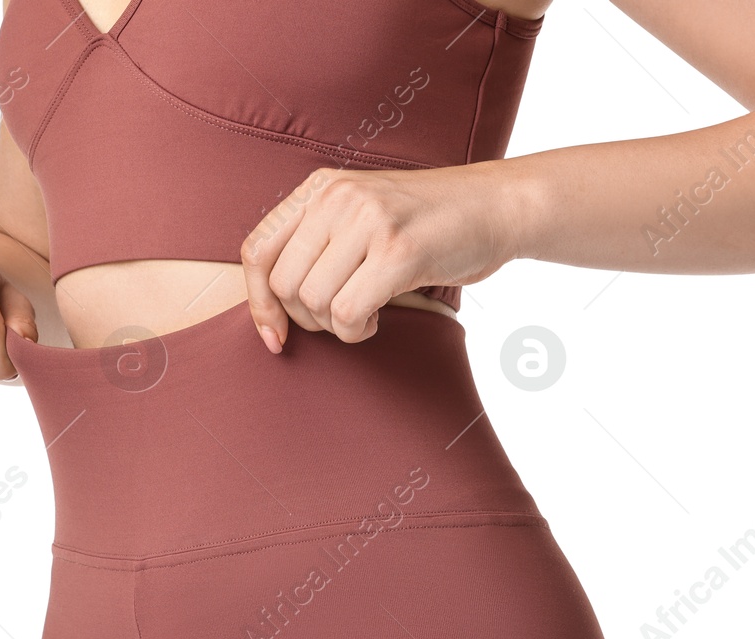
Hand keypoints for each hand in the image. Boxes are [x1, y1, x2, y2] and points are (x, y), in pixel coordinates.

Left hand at [240, 164, 520, 350]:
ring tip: (363, 315)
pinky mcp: (398, 251)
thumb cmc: (429, 223)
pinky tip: (377, 319)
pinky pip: (347, 314)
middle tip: (340, 318)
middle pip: (283, 284)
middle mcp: (339, 197)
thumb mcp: (362, 216)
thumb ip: (318, 243)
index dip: (258, 302)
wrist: (497, 205)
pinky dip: (356, 331)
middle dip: (306, 319)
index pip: (257, 250)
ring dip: (336, 327)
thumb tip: (270, 304)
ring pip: (314, 302)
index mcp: (321, 187)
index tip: (275, 336)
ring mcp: (369, 221)